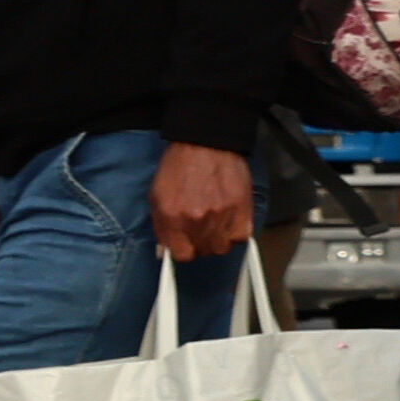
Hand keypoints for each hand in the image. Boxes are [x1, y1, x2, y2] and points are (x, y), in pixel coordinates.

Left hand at [150, 140, 255, 261]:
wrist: (205, 144)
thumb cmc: (179, 167)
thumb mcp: (157, 196)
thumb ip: (160, 227)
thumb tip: (163, 251)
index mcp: (172, 218)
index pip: (181, 255)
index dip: (183, 250)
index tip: (186, 245)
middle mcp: (197, 221)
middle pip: (203, 252)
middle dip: (200, 243)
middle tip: (200, 228)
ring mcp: (221, 217)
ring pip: (223, 247)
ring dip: (218, 239)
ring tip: (214, 223)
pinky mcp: (242, 210)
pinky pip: (242, 237)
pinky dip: (236, 232)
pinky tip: (229, 220)